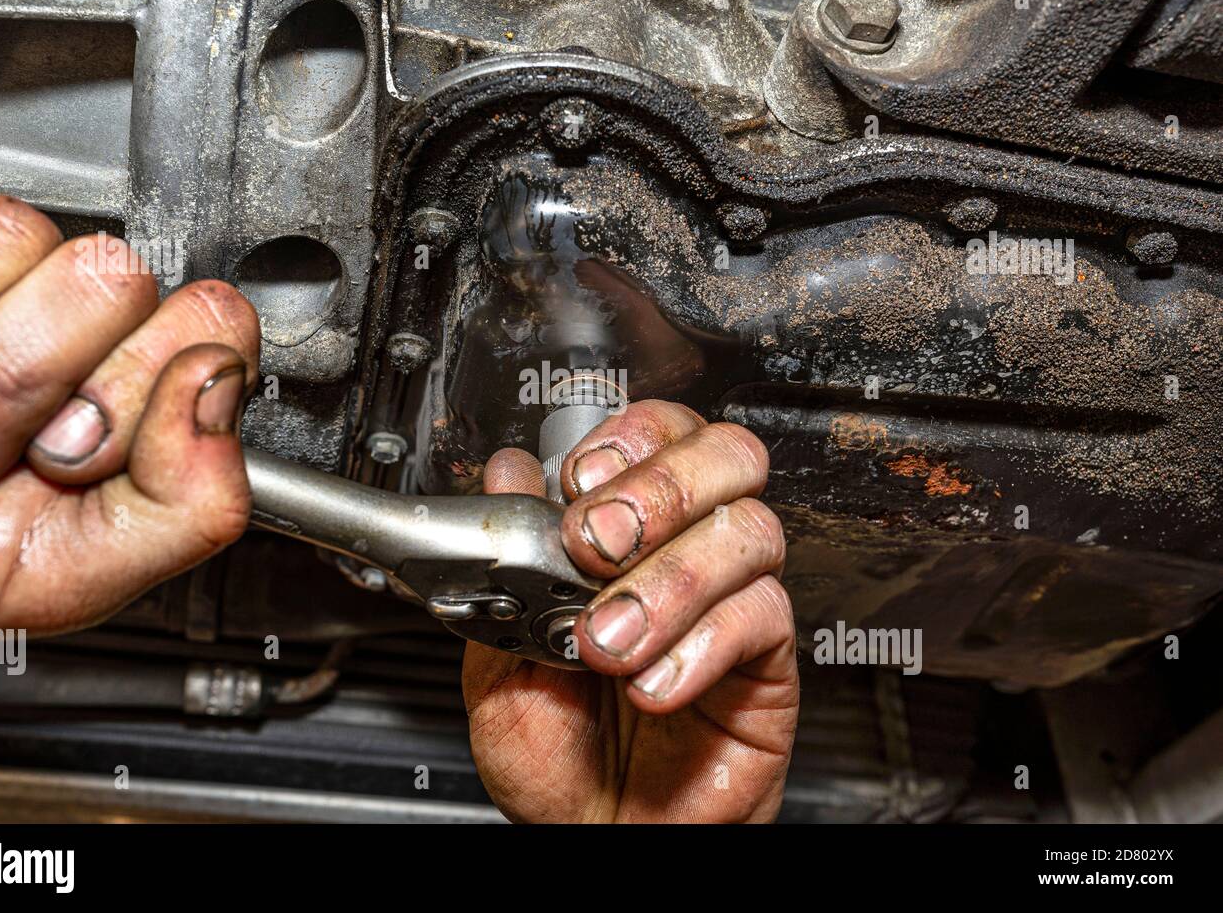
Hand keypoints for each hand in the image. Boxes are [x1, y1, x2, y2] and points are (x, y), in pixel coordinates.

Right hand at [0, 165, 260, 633]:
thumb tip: (218, 385)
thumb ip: (191, 503)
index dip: (140, 388)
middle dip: (30, 380)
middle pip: (113, 276)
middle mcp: (79, 316)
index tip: (74, 454)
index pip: (211, 321)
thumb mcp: (73, 570)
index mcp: (142, 386)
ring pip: (10, 236)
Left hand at [465, 401, 798, 821]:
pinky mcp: (767, 664)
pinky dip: (702, 644)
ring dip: (670, 579)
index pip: (660, 433)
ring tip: (607, 641)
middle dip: (657, 488)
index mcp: (626, 533)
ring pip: (749, 531)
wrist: (589, 834)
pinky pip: (763, 617)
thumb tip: (507, 471)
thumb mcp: (498, 657)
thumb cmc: (553, 754)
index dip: (630, 438)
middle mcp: (687, 551)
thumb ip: (504, 565)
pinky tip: (653, 685)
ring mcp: (732, 602)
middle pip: (725, 457)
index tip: (578, 480)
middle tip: (595, 544)